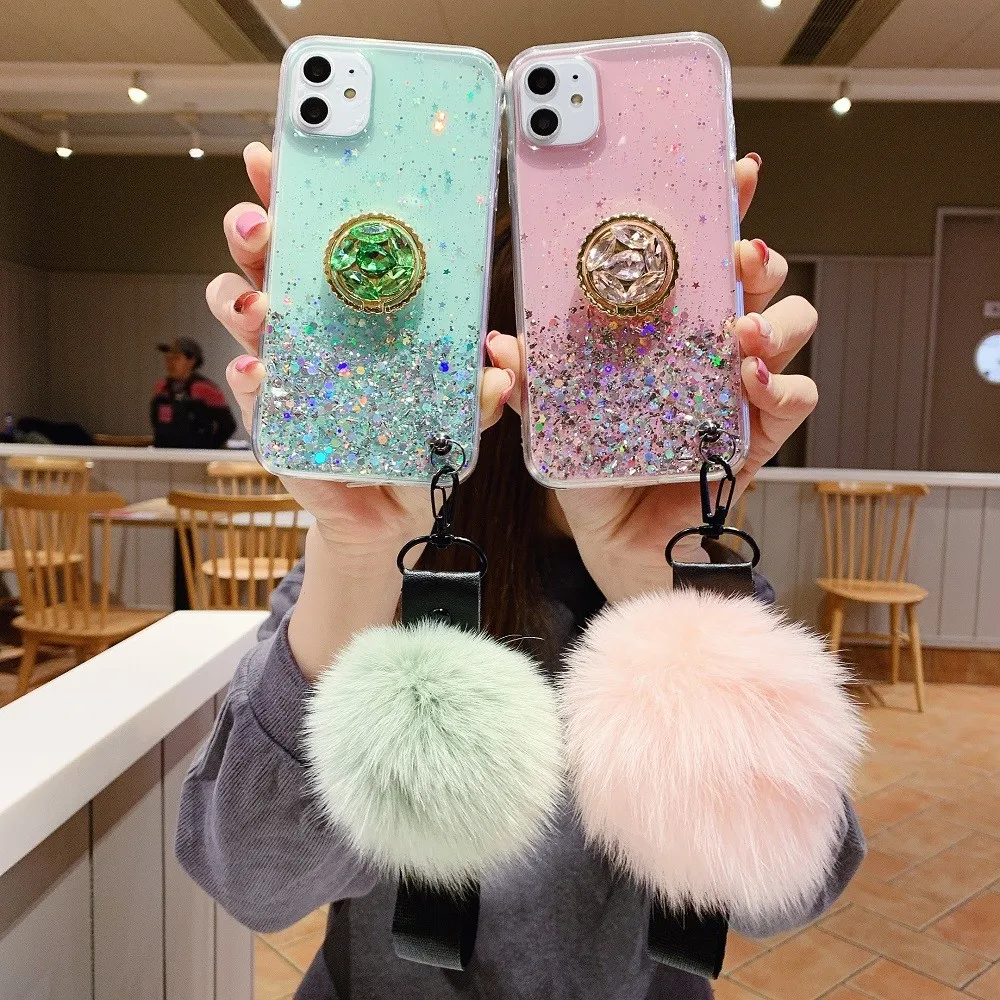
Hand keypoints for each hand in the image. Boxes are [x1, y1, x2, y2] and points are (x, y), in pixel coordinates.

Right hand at [206, 142, 515, 570]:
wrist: (392, 517)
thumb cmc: (419, 446)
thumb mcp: (459, 417)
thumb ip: (478, 395)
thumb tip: (500, 370)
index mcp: (349, 311)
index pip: (315, 242)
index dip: (290, 198)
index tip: (276, 160)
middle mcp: (307, 333)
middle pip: (263, 266)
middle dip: (250, 234)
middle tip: (258, 224)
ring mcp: (284, 376)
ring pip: (239, 318)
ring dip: (237, 300)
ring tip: (258, 303)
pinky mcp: (273, 426)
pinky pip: (250, 397)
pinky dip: (247, 382)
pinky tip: (255, 371)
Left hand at [486, 154, 817, 601]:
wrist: (615, 534)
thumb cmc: (592, 464)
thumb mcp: (552, 415)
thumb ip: (532, 377)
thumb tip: (501, 343)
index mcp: (669, 325)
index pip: (701, 255)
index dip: (724, 209)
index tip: (733, 173)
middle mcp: (712, 345)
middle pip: (760, 277)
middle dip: (758, 255)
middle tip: (737, 255)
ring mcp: (742, 386)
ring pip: (794, 321)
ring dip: (777, 316)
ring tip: (742, 332)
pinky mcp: (759, 432)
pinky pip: (796, 396)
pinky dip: (781, 385)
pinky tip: (749, 381)